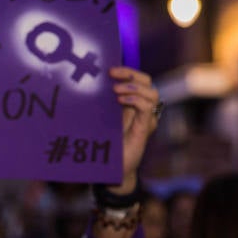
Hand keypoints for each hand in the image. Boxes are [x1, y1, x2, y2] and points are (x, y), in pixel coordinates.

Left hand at [109, 66, 159, 193]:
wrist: (112, 168)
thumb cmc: (105, 143)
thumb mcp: (101, 118)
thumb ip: (100, 102)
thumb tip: (86, 83)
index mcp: (131, 102)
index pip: (137, 78)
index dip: (127, 70)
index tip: (109, 69)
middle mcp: (141, 107)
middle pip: (147, 81)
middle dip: (130, 74)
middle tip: (112, 75)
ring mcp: (145, 118)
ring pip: (151, 92)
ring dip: (134, 87)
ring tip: (116, 91)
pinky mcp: (145, 128)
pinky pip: (148, 108)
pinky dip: (137, 100)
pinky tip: (122, 100)